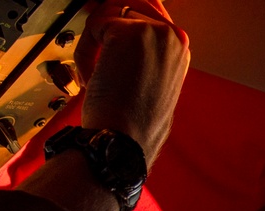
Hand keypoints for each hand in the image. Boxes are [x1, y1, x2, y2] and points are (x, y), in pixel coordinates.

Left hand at [75, 0, 189, 167]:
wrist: (123, 143)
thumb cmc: (132, 126)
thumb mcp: (150, 85)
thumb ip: (144, 55)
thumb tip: (119, 34)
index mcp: (180, 51)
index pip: (147, 14)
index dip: (120, 25)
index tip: (103, 39)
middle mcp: (173, 37)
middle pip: (129, 6)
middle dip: (105, 27)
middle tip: (92, 49)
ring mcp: (154, 32)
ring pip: (110, 13)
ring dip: (93, 43)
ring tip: (92, 75)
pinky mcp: (129, 33)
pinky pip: (95, 24)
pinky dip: (84, 51)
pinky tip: (89, 78)